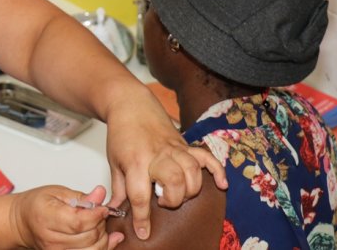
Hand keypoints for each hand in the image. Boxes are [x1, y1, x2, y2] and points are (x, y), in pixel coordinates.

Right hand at [10, 185, 122, 248]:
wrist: (23, 223)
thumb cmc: (37, 205)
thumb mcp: (57, 192)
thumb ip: (81, 197)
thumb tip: (100, 194)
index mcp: (46, 218)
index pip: (79, 223)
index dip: (96, 215)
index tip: (103, 208)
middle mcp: (51, 240)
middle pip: (89, 237)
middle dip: (100, 223)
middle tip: (97, 213)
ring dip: (101, 237)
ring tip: (95, 224)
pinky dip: (101, 247)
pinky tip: (105, 238)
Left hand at [104, 88, 227, 240]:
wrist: (130, 104)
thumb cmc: (120, 133)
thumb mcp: (114, 161)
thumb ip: (118, 187)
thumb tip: (116, 209)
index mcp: (135, 162)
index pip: (140, 196)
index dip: (142, 218)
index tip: (144, 233)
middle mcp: (157, 155)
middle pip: (174, 182)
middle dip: (173, 200)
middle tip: (163, 201)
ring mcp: (173, 148)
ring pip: (192, 171)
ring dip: (190, 188)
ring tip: (180, 193)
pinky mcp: (184, 143)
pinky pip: (207, 156)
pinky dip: (218, 171)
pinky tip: (222, 185)